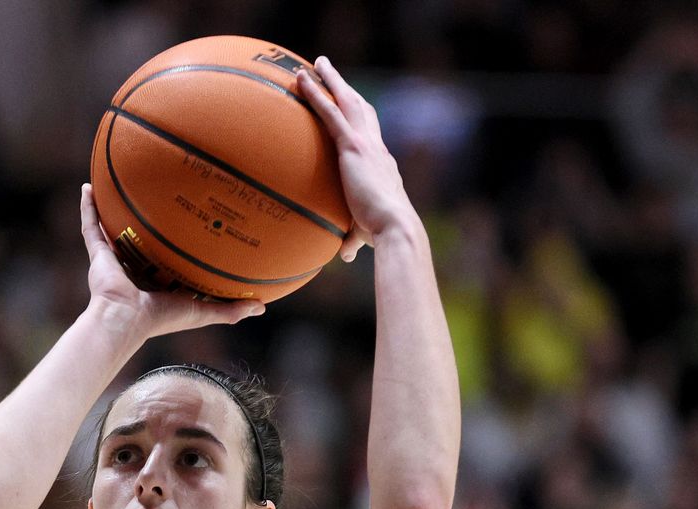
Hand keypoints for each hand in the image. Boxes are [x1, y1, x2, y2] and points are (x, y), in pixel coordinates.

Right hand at [80, 183, 265, 338]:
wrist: (126, 319)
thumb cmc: (162, 318)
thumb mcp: (203, 311)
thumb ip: (231, 310)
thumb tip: (262, 307)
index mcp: (154, 279)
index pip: (164, 257)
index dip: (173, 242)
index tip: (185, 223)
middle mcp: (132, 266)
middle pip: (137, 238)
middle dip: (141, 221)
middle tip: (152, 197)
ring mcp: (112, 259)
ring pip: (110, 228)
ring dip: (109, 209)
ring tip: (111, 185)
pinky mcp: (97, 254)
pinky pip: (90, 225)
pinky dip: (87, 207)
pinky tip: (86, 187)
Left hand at [295, 57, 419, 261]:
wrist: (395, 226)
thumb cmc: (383, 233)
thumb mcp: (364, 231)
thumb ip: (353, 240)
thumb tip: (345, 257)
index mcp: (380, 163)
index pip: (370, 133)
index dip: (361, 117)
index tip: (350, 104)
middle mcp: (376, 146)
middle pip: (361, 106)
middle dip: (345, 86)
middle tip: (330, 70)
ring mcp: (365, 142)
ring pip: (347, 101)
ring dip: (332, 79)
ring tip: (317, 63)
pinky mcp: (353, 146)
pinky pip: (331, 113)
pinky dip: (317, 94)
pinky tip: (302, 80)